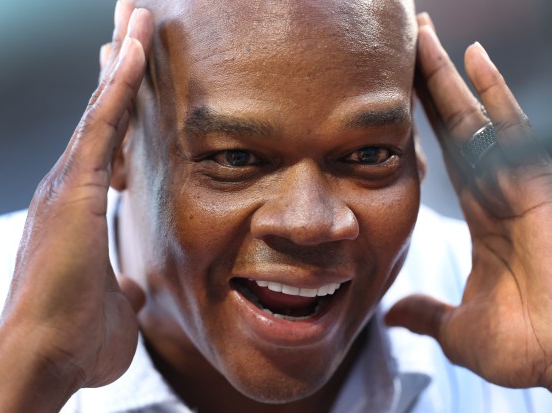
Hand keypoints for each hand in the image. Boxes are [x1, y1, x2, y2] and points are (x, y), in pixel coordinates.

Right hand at [0, 2, 152, 410]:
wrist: (42, 360)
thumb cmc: (73, 338)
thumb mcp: (113, 307)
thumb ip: (122, 288)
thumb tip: (133, 287)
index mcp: (79, 210)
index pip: (107, 145)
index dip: (121, 107)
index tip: (134, 73)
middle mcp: (68, 186)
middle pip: (101, 113)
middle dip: (118, 66)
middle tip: (133, 21)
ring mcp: (67, 183)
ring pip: (101, 107)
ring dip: (121, 59)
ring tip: (139, 15)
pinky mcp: (73, 188)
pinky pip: (103, 123)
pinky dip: (119, 84)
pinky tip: (134, 49)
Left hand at [386, 13, 551, 389]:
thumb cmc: (529, 347)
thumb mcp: (461, 330)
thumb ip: (429, 314)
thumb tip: (394, 314)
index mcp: (484, 217)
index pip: (443, 157)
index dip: (419, 127)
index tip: (394, 102)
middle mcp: (500, 191)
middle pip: (456, 124)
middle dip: (430, 84)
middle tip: (405, 44)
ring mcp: (518, 182)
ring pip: (475, 116)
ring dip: (447, 76)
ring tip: (422, 35)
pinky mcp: (537, 183)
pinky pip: (508, 130)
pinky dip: (491, 92)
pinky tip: (472, 58)